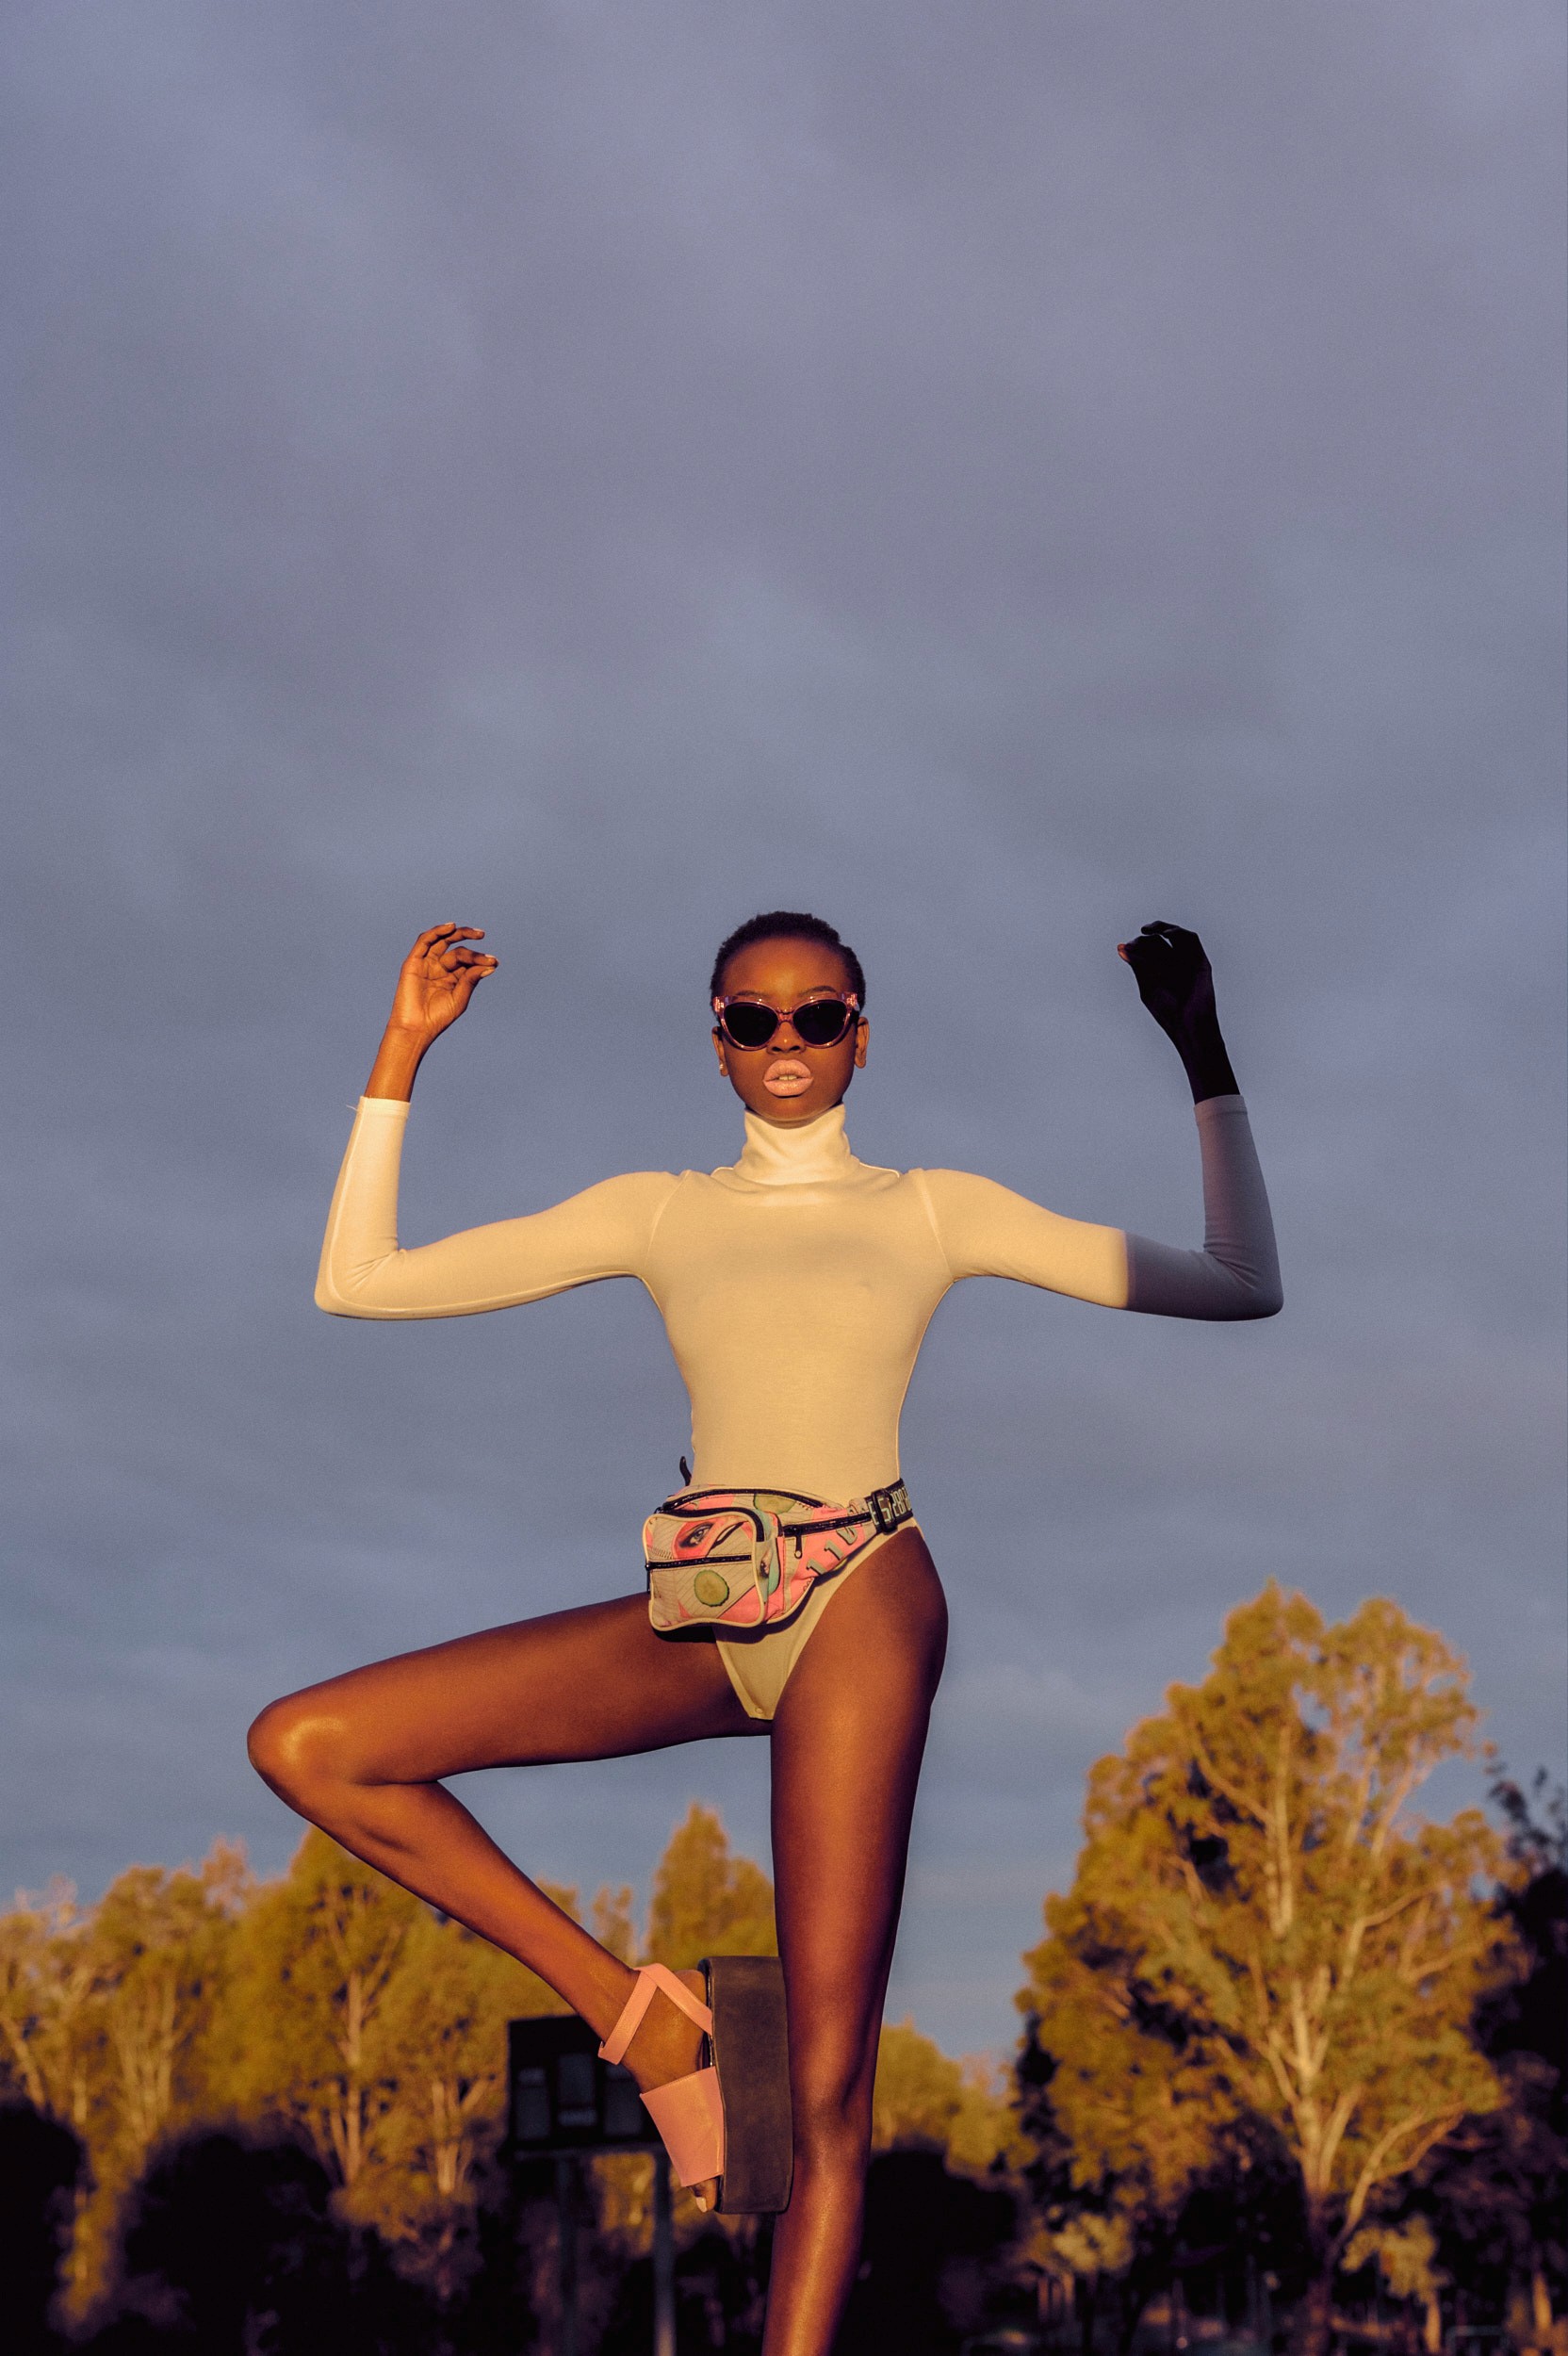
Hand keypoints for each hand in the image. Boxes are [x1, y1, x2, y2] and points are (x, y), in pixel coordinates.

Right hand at [386, 922, 498, 1046]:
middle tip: (482, 936)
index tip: (494, 962)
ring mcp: (426, 964)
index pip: (468, 962)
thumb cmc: (438, 1017)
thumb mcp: (459, 998)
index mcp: (452, 978)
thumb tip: (490, 964)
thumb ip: (471, 979)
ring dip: (456, 932)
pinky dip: (437, 932)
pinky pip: (424, 941)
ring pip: (441, 941)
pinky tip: (451, 927)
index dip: (480, 959)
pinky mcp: (413, 962)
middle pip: (457, 950)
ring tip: (473, 931)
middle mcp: (440, 968)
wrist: (416, 1028)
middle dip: (470, 944)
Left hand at [1116, 921, 1236, 1101]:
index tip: (1126, 947)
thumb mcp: (1147, 987)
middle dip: (1147, 936)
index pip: (1147, 950)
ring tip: (1149, 930)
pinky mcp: (1201, 961)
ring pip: (1176, 936)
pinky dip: (1179, 933)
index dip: (1137, 944)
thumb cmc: (1168, 1013)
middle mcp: (1174, 964)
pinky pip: (1191, 940)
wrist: (1190, 1026)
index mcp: (1159, 971)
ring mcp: (1188, 962)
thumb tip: (1121, 947)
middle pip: (1159, 941)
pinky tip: (1166, 935)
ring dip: (1163, 927)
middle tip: (1139, 936)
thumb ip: (1138, 966)